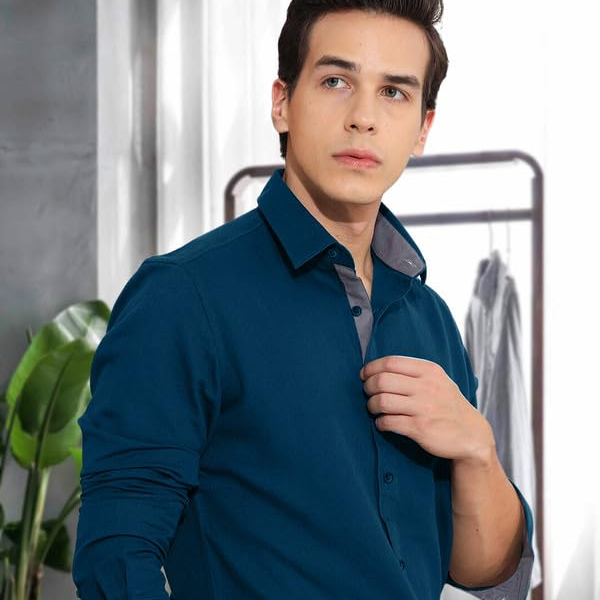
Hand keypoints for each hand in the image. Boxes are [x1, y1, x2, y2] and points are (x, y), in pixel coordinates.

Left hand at [360, 355, 493, 462]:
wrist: (470, 434)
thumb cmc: (447, 404)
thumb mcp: (438, 380)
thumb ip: (414, 371)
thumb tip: (378, 369)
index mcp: (430, 371)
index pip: (391, 362)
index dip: (371, 368)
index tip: (364, 375)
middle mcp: (427, 387)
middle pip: (382, 381)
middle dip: (368, 387)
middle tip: (368, 393)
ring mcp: (424, 408)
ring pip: (382, 401)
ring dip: (371, 405)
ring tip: (373, 409)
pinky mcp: (420, 428)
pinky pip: (388, 421)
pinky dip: (380, 422)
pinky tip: (382, 423)